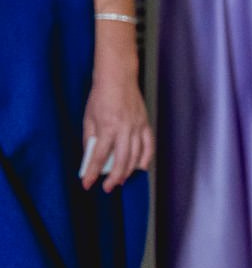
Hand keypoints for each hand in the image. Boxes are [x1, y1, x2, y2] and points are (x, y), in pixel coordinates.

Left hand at [80, 71, 152, 191]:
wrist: (119, 79)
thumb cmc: (101, 97)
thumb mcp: (89, 119)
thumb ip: (90, 139)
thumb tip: (91, 156)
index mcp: (107, 127)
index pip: (99, 156)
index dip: (92, 172)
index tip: (87, 184)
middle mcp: (125, 128)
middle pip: (122, 159)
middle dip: (114, 177)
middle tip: (107, 188)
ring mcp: (138, 126)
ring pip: (137, 155)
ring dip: (129, 171)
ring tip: (121, 180)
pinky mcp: (146, 124)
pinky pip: (149, 145)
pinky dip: (146, 158)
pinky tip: (140, 167)